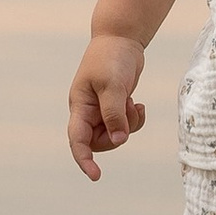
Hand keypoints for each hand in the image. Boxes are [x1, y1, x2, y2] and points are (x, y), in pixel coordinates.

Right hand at [69, 37, 146, 180]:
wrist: (122, 38)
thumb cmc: (111, 57)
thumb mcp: (112, 84)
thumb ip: (114, 114)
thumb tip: (118, 141)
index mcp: (80, 106)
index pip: (78, 140)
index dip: (84, 160)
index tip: (96, 175)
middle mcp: (88, 112)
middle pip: (99, 142)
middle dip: (117, 135)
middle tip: (128, 112)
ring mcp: (101, 110)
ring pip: (114, 135)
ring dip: (128, 125)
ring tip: (133, 103)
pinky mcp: (115, 107)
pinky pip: (125, 125)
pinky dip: (134, 119)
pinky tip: (138, 103)